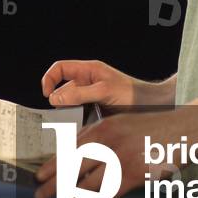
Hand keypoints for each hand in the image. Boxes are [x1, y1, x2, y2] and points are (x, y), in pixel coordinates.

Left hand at [33, 105, 197, 197]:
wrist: (183, 127)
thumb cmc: (153, 126)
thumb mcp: (123, 122)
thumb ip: (101, 135)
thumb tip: (77, 154)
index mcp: (103, 127)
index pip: (69, 148)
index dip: (52, 164)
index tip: (38, 176)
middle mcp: (108, 142)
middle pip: (72, 167)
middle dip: (53, 184)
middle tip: (39, 196)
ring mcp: (121, 159)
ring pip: (88, 186)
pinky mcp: (134, 175)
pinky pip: (110, 195)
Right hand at [40, 58, 169, 113]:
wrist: (150, 107)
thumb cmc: (132, 94)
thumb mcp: (104, 91)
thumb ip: (79, 94)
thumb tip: (55, 98)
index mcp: (89, 70)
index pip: (60, 68)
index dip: (49, 79)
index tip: (47, 94)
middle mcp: (88, 81)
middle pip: (63, 89)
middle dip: (59, 102)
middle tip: (61, 116)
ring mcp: (91, 96)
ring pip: (70, 104)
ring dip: (68, 114)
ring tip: (71, 124)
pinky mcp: (95, 110)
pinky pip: (79, 115)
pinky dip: (76, 122)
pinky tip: (80, 130)